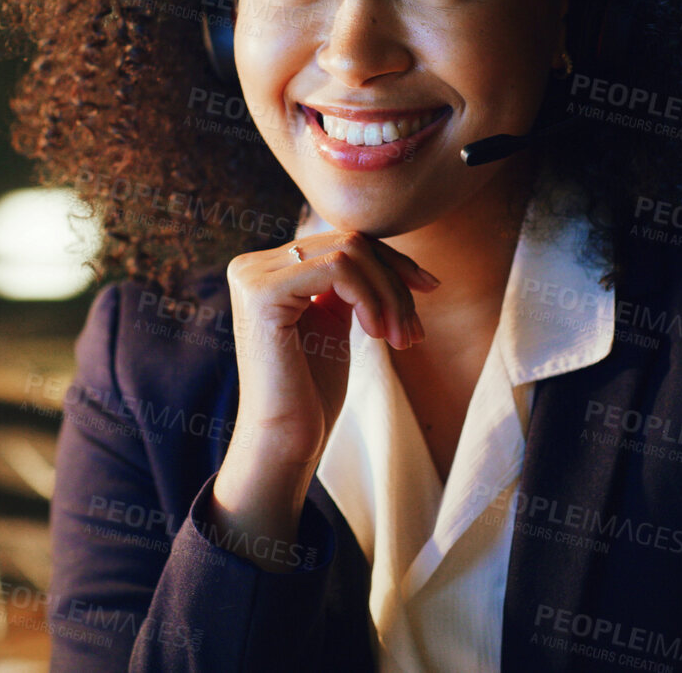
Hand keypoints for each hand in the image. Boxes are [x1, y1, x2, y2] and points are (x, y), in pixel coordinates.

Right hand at [208, 231, 438, 565]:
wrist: (288, 440)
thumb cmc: (312, 391)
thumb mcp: (334, 321)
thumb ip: (348, 284)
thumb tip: (390, 253)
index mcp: (268, 269)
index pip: (342, 242)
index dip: (391, 261)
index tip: (428, 288)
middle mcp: (253, 265)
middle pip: (348, 242)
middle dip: (395, 281)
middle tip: (414, 331)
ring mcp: (254, 275)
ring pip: (349, 251)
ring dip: (389, 294)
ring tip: (401, 339)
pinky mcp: (262, 292)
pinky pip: (338, 268)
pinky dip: (371, 297)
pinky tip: (376, 334)